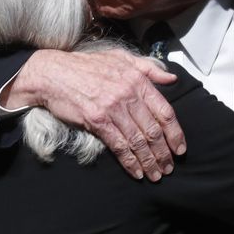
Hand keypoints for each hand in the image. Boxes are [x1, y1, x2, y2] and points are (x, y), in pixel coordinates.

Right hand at [2, 49, 185, 180]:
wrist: (54, 74)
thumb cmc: (87, 66)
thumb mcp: (121, 58)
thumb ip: (148, 68)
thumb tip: (172, 78)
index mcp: (138, 80)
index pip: (165, 111)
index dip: (176, 133)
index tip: (179, 148)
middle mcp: (128, 94)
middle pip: (153, 130)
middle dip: (163, 153)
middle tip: (169, 167)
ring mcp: (113, 108)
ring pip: (138, 141)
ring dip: (149, 161)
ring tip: (155, 175)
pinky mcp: (97, 121)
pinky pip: (119, 146)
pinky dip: (129, 162)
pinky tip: (136, 172)